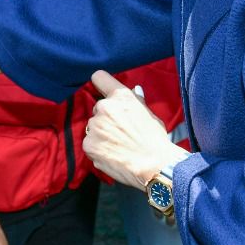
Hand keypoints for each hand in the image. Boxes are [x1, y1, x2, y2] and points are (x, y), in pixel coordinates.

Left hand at [83, 71, 186, 188]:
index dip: (101, 84)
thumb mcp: (150, 115)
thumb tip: (135, 90)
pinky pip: (90, 144)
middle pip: (99, 108)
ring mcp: (94, 126)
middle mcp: (104, 107)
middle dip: (107, 117)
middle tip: (122, 132)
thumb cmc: (156, 140)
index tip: (102, 90)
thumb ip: (137, 102)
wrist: (154, 166)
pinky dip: (98, 149)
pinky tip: (113, 155)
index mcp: (121, 96)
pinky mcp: (88, 144)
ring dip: (102, 134)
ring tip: (120, 146)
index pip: (99, 77)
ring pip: (94, 127)